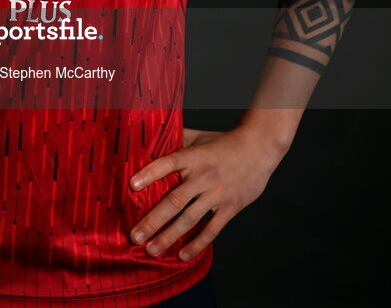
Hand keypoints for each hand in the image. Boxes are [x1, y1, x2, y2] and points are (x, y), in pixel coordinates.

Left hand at [128, 125, 285, 261]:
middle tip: (135, 236)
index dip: (150, 173)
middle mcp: (203, 176)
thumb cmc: (223, 142)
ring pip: (190, 219)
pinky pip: (211, 230)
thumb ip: (176, 138)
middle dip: (153, 220)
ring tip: (152, 249)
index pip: (168, 164)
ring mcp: (217, 194)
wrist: (258, 149)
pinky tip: (182, 255)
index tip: (132, 185)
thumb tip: (151, 135)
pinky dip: (197, 244)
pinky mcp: (230, 208)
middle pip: (175, 200)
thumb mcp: (199, 136)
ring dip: (169, 236)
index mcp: (193, 156)